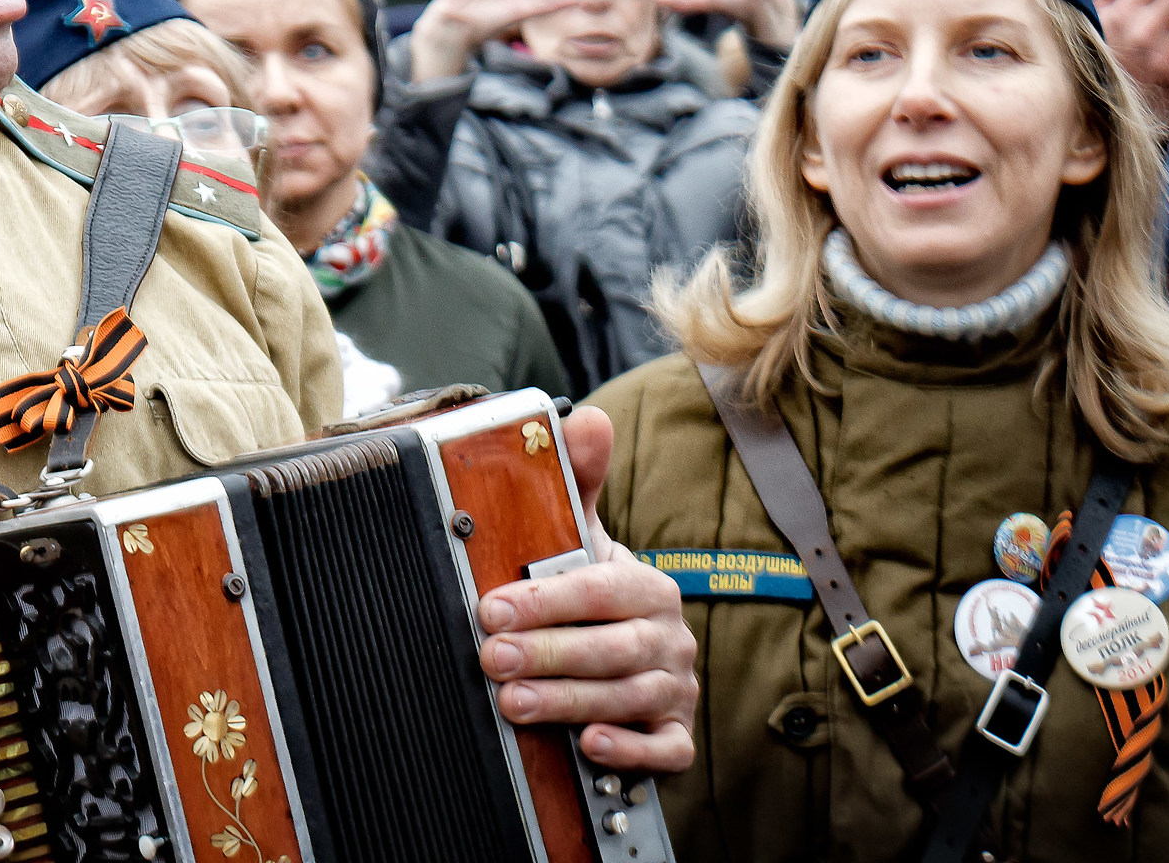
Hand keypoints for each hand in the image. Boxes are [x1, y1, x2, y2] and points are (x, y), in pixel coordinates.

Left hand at [475, 406, 697, 772]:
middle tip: (492, 658)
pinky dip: (629, 749)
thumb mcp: (583, 538)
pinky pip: (665, 749)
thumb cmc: (594, 595)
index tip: (493, 608)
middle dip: (547, 653)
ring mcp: (675, 688)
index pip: (601, 589)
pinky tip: (589, 744)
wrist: (627, 654)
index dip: (547, 599)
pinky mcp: (676, 734)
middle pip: (612, 647)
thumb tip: (587, 418)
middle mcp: (669, 637)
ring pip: (628, 697)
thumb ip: (580, 481)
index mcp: (648, 586)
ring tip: (514, 702)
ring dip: (568, 700)